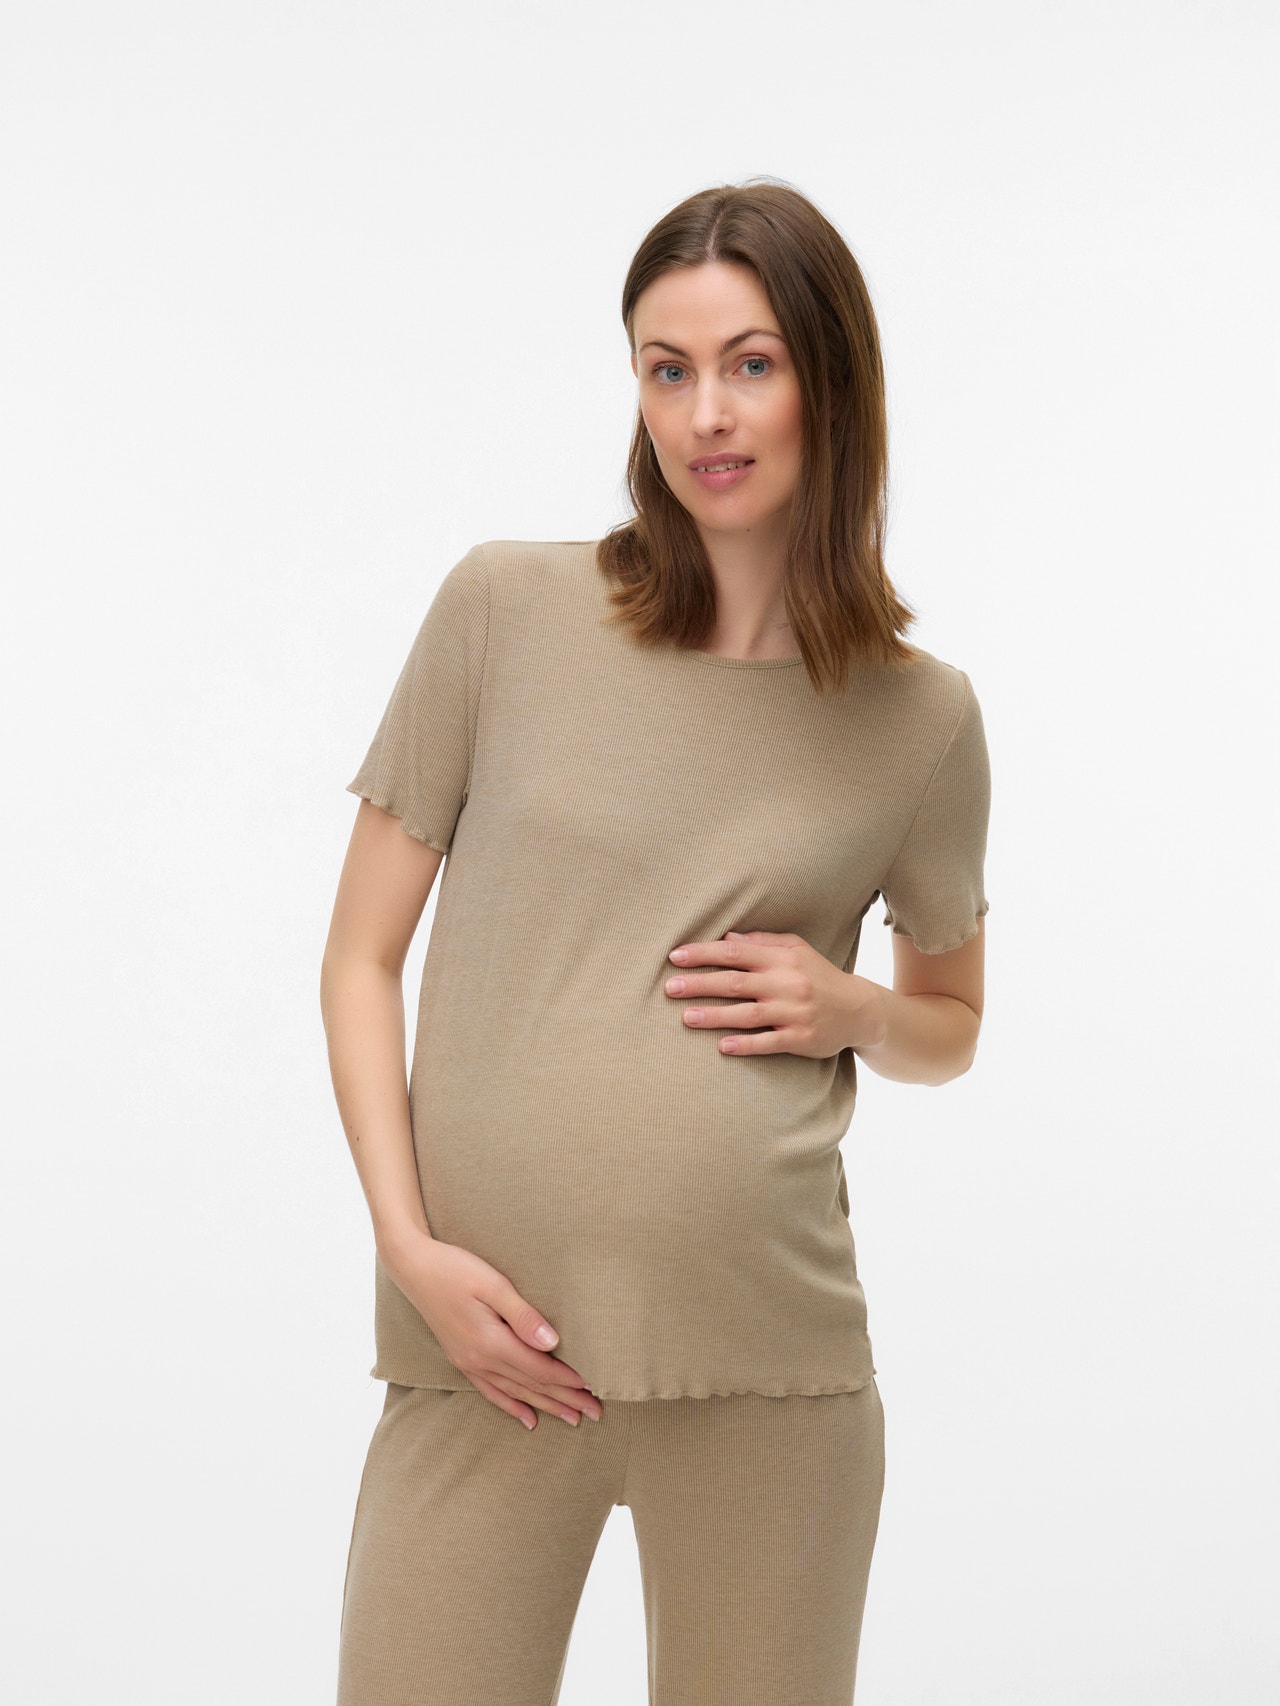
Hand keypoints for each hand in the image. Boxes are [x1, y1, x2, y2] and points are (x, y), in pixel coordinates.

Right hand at [384, 1234, 602, 1430]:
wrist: (413, 1267)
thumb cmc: (455, 1268)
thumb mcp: (493, 1285)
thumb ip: (523, 1316)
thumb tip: (553, 1343)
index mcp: (491, 1343)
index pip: (539, 1369)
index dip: (568, 1381)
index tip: (594, 1388)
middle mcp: (479, 1360)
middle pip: (532, 1386)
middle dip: (565, 1400)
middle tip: (595, 1412)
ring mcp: (469, 1362)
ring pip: (515, 1393)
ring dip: (545, 1407)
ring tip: (571, 1420)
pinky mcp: (461, 1359)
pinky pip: (490, 1392)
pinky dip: (512, 1407)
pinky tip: (528, 1419)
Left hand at [664, 929, 886, 1058]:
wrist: (859, 1009)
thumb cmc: (819, 975)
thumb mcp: (797, 949)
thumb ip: (762, 942)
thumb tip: (726, 937)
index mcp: (782, 958)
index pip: (736, 952)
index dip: (704, 954)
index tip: (675, 957)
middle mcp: (787, 983)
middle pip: (736, 982)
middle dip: (700, 984)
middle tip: (670, 987)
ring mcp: (794, 1012)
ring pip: (748, 1014)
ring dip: (715, 1016)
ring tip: (686, 1017)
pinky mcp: (801, 1039)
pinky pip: (769, 1042)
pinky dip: (746, 1044)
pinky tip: (722, 1047)